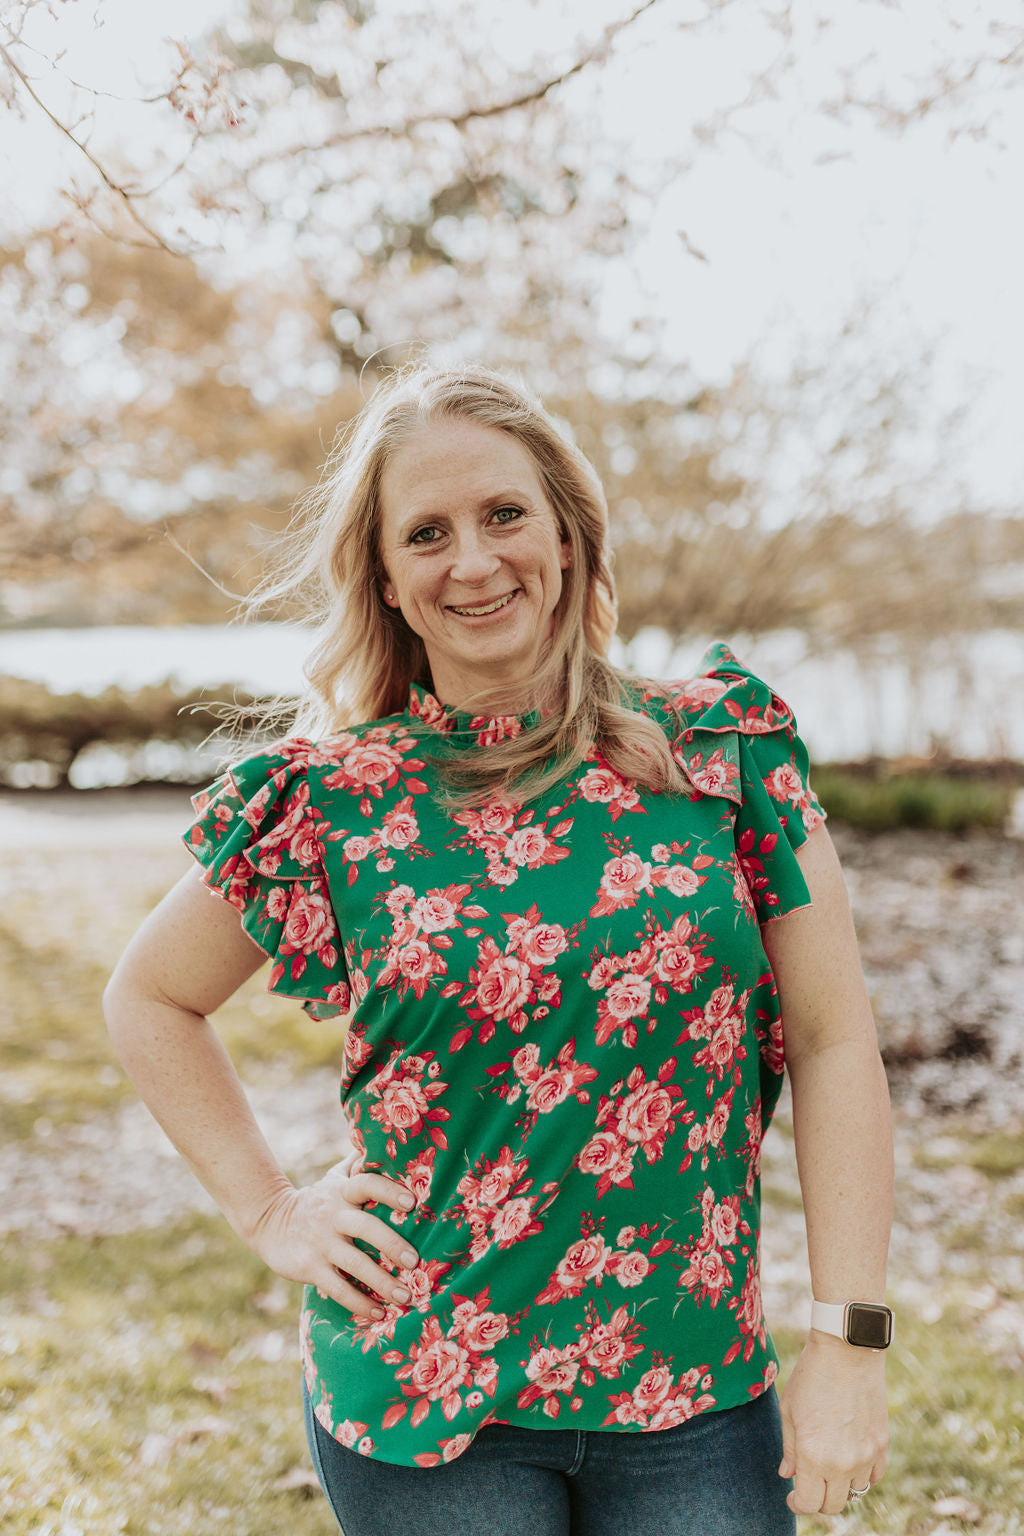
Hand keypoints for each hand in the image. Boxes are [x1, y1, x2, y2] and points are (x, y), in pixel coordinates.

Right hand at [247, 1159, 419, 1318]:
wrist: (269, 1222)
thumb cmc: (315, 1200)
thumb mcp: (332, 1178)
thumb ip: (357, 1164)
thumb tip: (383, 1140)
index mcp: (342, 1191)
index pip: (366, 1184)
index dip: (388, 1191)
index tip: (412, 1202)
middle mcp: (333, 1215)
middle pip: (366, 1227)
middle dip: (392, 1245)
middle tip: (415, 1262)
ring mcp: (321, 1243)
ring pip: (355, 1264)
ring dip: (382, 1282)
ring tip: (406, 1297)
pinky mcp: (311, 1268)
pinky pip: (338, 1288)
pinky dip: (359, 1302)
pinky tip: (378, 1312)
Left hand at [777, 1331, 888, 1515]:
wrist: (846, 1350)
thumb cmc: (811, 1375)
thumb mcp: (789, 1410)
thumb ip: (789, 1448)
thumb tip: (787, 1474)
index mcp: (813, 1456)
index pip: (809, 1503)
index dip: (798, 1504)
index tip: (792, 1496)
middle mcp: (842, 1463)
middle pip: (833, 1505)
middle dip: (818, 1499)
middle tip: (809, 1484)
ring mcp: (866, 1455)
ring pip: (855, 1492)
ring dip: (841, 1486)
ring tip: (829, 1468)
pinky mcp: (882, 1444)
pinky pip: (875, 1476)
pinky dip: (863, 1475)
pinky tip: (851, 1461)